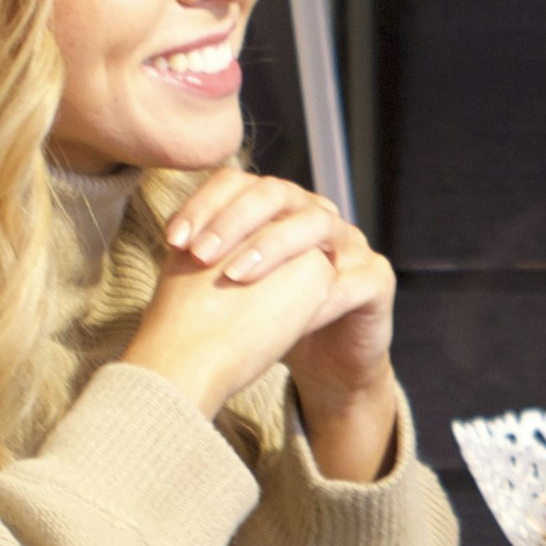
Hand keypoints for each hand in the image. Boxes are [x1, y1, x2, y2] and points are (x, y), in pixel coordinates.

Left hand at [125, 171, 397, 427]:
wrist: (326, 363)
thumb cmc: (273, 321)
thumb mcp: (234, 287)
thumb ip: (213, 258)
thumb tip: (169, 239)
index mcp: (281, 209)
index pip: (241, 183)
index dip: (205, 203)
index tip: (172, 239)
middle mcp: (317, 215)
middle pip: (277, 192)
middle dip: (234, 220)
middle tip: (200, 253)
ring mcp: (352, 244)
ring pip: (316, 224)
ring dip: (272, 246)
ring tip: (235, 276)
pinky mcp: (376, 280)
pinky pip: (351, 279)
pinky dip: (319, 295)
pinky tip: (289, 315)